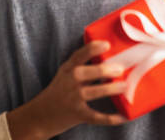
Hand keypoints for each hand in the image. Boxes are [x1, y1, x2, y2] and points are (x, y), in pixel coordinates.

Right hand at [7, 41, 126, 139]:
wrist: (40, 115)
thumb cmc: (59, 90)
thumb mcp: (65, 73)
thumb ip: (82, 65)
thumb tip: (110, 59)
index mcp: (68, 69)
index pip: (79, 55)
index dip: (92, 48)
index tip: (107, 44)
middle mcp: (69, 82)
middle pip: (85, 73)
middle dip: (103, 70)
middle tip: (120, 68)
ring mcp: (73, 99)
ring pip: (93, 92)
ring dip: (110, 89)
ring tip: (123, 86)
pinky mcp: (78, 115)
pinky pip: (96, 117)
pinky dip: (111, 118)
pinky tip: (124, 117)